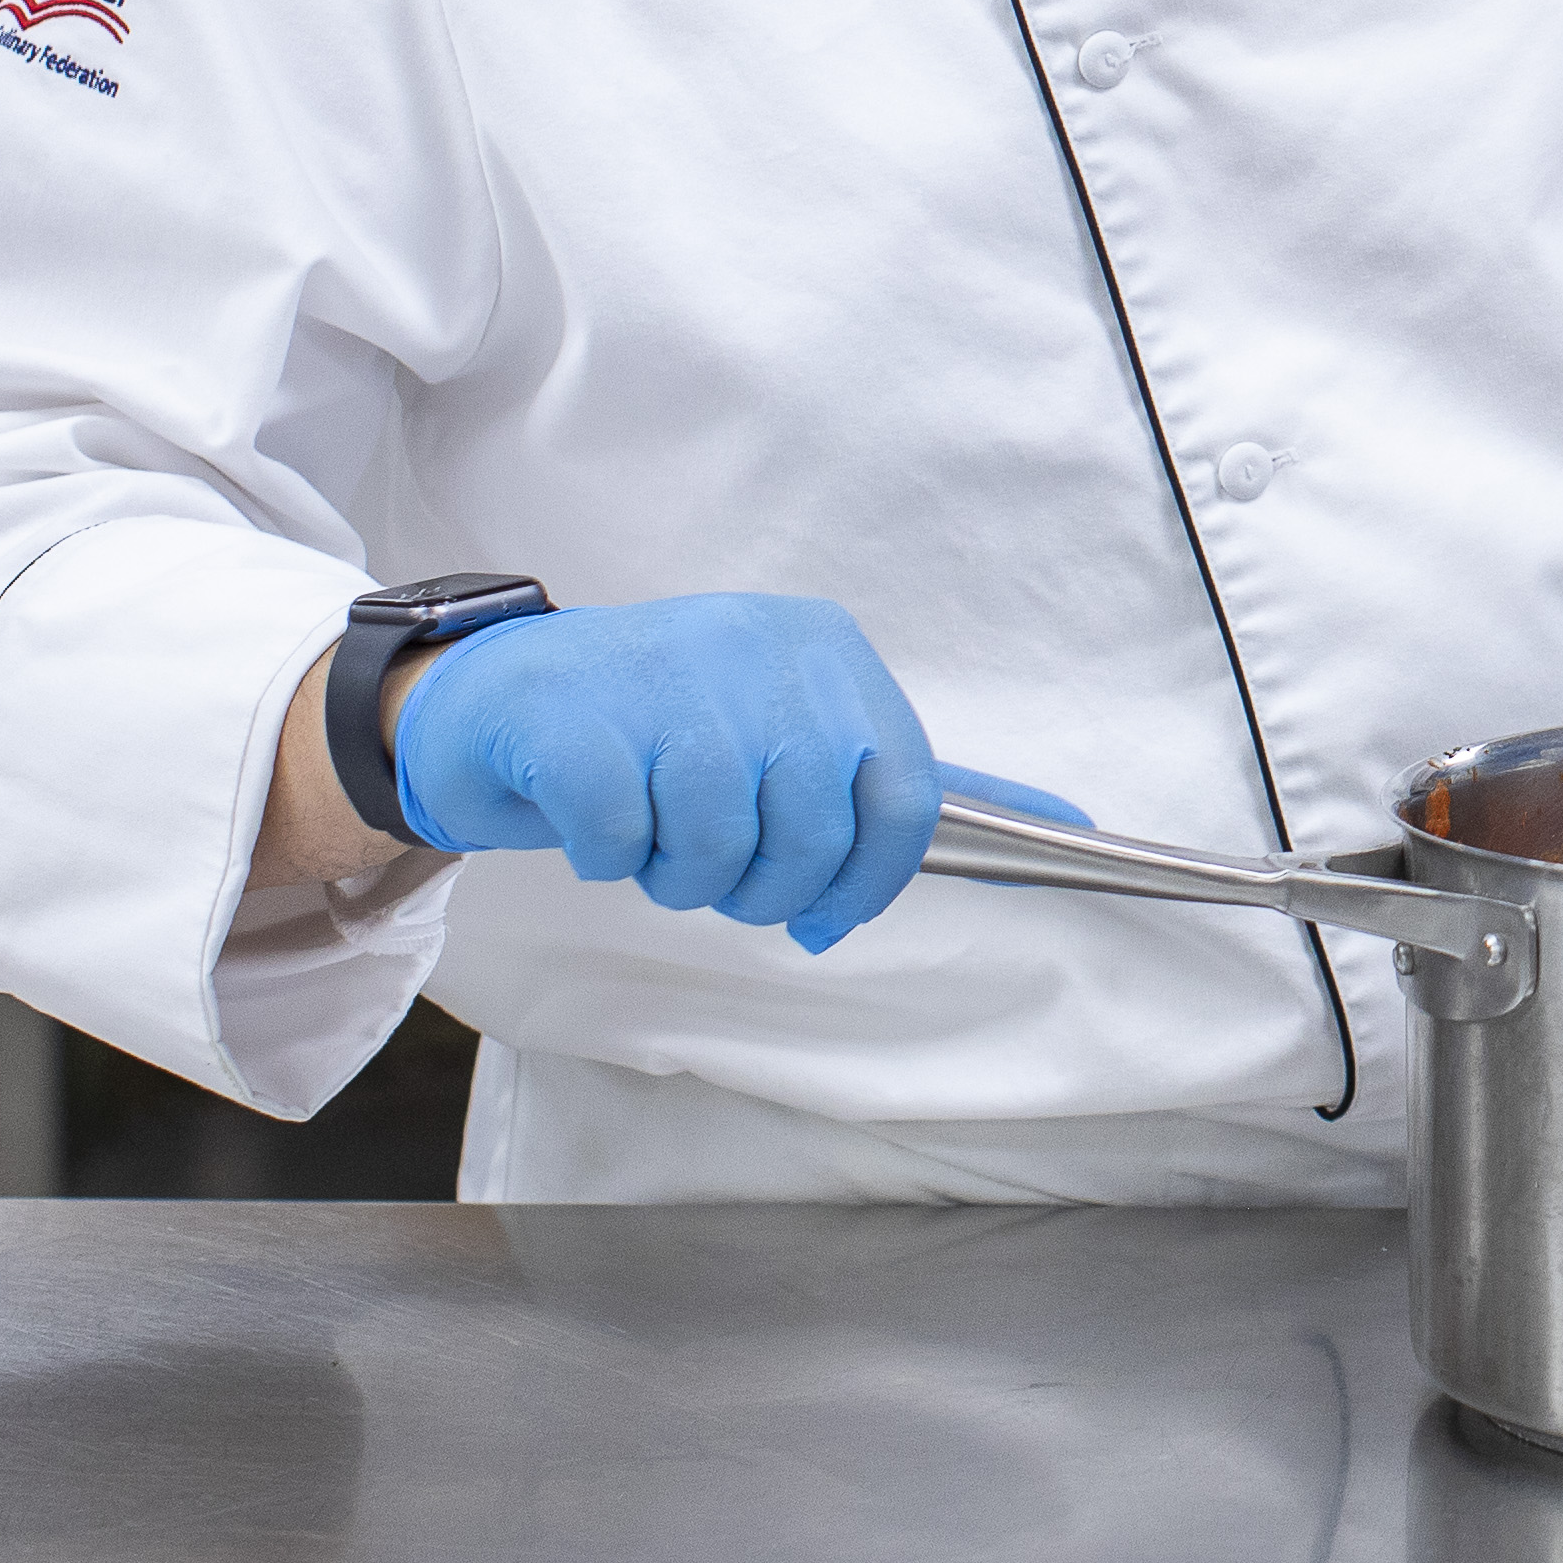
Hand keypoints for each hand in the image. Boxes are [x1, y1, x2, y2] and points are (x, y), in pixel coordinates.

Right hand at [388, 592, 1084, 953]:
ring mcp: (662, 674)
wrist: (500, 694)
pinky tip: (595, 820)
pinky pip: (624, 838)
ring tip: (655, 839)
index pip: (901, 793)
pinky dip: (609, 857)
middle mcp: (755, 648)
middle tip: (715, 871)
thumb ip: (903, 783)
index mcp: (824, 650)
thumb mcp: (793, 730)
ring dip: (681, 873)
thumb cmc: (662, 728)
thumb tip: (1062, 830)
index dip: (869, 879)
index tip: (827, 913)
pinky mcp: (575, 715)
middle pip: (811, 831)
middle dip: (763, 886)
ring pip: (718, 841)